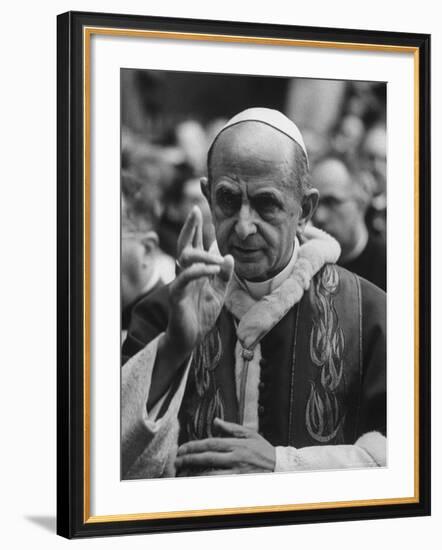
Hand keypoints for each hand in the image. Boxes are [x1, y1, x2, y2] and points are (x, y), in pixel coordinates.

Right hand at [165, 206, 233, 360]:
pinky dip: (200, 271)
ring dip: (202, 254)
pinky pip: (186, 277)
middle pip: (185, 244)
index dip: (197, 227)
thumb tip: (229, 256)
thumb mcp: (219, 292)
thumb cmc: (202, 313)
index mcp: (196, 269)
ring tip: (218, 258)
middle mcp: (186, 272)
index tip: (201, 208)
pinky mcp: (177, 294)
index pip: (195, 244)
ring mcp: (180, 282)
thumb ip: (224, 274)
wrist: (191, 338)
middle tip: (195, 209)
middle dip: (190, 226)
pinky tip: (212, 269)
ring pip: (184, 257)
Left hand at [175, 418, 275, 475]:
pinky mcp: (240, 481)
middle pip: (208, 458)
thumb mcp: (249, 433)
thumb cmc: (263, 449)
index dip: (194, 446)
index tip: (182, 448)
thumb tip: (216, 421)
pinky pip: (220, 483)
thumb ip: (231, 428)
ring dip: (196, 474)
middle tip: (176, 461)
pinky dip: (209, 483)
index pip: (211, 444)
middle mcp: (236, 457)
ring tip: (183, 474)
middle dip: (190, 459)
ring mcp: (237, 471)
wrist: (280, 466)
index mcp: (236, 444)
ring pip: (212, 473)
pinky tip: (199, 483)